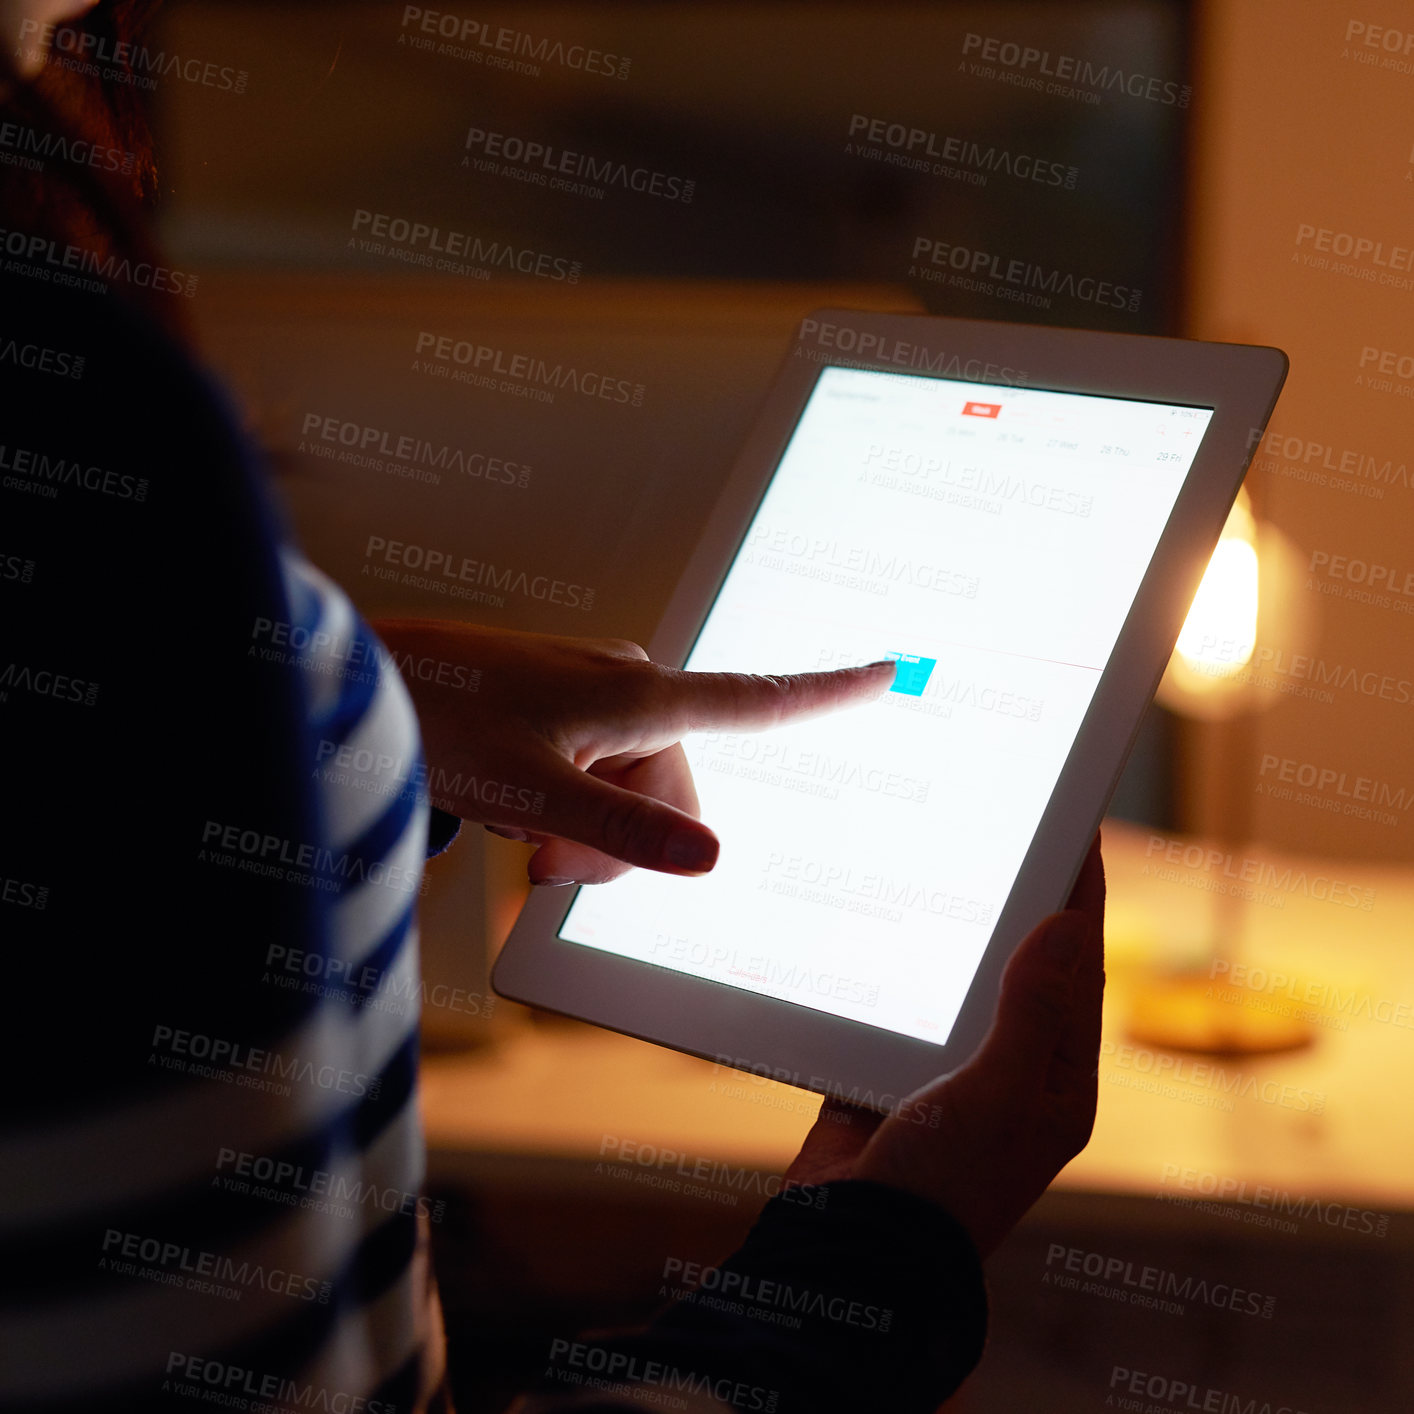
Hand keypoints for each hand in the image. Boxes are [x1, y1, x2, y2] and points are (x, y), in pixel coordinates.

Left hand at [369, 619, 895, 884]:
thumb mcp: (531, 791)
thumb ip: (620, 829)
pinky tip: (516, 804)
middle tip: (544, 855)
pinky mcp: (564, 709)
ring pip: (635, 795)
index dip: (827, 692)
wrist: (365, 687)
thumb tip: (711, 859)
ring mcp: (594, 698)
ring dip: (585, 830)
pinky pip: (598, 776)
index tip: (890, 670)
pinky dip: (567, 807)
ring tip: (518, 822)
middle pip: (678, 795)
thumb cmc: (441, 720)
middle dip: (622, 842)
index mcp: (637, 696)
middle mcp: (627, 689)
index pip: (754, 700)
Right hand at [782, 834, 1105, 1256]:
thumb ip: (1033, 1012)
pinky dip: (889, 972)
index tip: (1080, 834)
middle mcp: (1008, 1076)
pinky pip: (896, 1009)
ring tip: (946, 865)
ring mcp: (946, 1076)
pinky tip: (877, 928)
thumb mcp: (1002, 1098)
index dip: (1082, 901)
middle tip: (1009, 833)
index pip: (1080, 972)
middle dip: (1019, 906)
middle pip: (1021, 969)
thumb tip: (1066, 924)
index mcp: (1056, 1083)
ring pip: (956, 984)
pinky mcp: (887, 1077)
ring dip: (951, 934)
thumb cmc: (943, 1188)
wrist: (852, 1254)